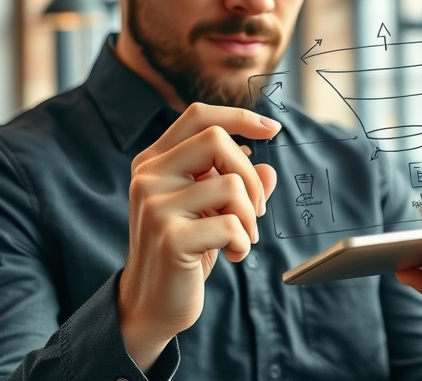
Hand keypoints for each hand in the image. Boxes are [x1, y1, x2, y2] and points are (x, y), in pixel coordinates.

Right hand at [117, 103, 279, 369]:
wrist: (153, 305)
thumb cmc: (186, 251)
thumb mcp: (212, 210)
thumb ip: (236, 183)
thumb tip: (268, 167)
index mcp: (154, 162)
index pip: (197, 116)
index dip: (239, 117)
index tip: (273, 129)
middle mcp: (148, 176)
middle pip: (216, 139)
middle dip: (250, 174)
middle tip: (257, 209)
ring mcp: (155, 205)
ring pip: (231, 184)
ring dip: (251, 217)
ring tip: (242, 239)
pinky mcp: (169, 237)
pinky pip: (230, 224)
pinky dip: (244, 242)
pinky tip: (233, 255)